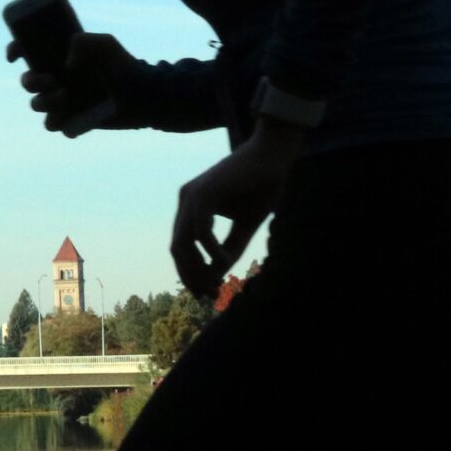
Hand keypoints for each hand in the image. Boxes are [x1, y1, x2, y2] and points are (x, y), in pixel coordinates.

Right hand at [6, 31, 130, 133]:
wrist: (143, 94)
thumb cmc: (124, 65)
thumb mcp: (105, 44)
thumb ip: (83, 42)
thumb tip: (66, 65)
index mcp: (60, 57)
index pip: (29, 51)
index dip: (16, 50)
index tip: (14, 56)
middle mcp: (58, 79)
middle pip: (27, 81)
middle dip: (31, 81)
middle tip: (49, 80)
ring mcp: (64, 101)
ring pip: (36, 105)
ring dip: (44, 101)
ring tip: (65, 96)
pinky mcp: (73, 121)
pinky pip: (54, 126)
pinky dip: (59, 121)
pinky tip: (71, 115)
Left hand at [171, 125, 303, 298]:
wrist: (272, 156)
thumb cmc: (260, 188)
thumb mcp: (244, 227)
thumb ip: (228, 250)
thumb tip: (215, 277)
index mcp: (191, 206)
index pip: (181, 247)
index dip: (190, 273)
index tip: (205, 292)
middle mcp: (186, 200)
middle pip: (178, 249)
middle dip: (191, 275)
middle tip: (209, 294)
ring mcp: (191, 195)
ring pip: (184, 242)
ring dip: (198, 267)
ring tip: (216, 283)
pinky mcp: (203, 192)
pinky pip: (201, 230)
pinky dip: (211, 250)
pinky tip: (226, 262)